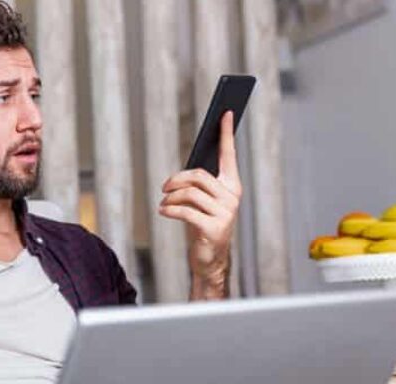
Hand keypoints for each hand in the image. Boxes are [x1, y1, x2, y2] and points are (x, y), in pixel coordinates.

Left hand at [158, 111, 241, 286]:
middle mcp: (232, 196)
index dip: (226, 133)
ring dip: (171, 196)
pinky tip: (163, 211)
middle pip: (199, 175)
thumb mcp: (203, 202)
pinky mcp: (214, 227)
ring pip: (190, 192)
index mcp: (232, 186)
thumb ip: (200, 183)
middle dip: (177, 179)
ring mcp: (226, 212)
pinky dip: (170, 210)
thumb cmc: (203, 225)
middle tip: (165, 186)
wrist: (210, 259)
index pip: (229, 154)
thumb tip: (189, 165)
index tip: (226, 112)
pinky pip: (186, 211)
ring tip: (164, 202)